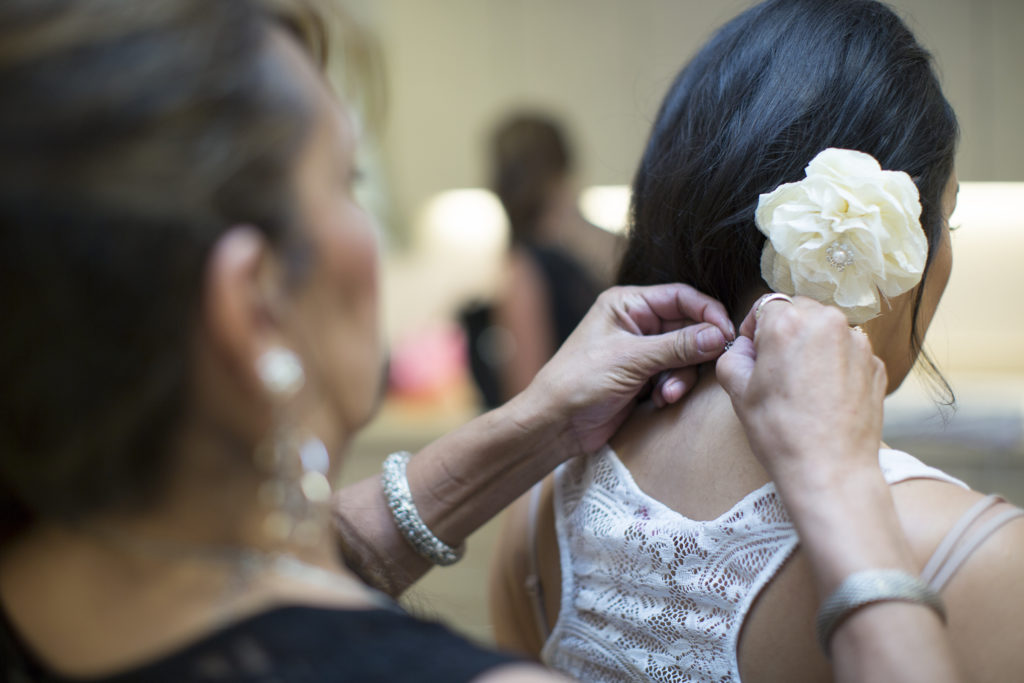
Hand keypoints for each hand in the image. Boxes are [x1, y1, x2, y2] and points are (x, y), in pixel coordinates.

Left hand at [524, 283, 733, 454]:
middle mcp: (636, 322)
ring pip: (684, 356)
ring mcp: (640, 351)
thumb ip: (677, 346)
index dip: (707, 313)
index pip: (680, 297)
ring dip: (681, 376)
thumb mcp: (631, 359)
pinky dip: (672, 388)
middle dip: (694, 352)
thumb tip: (719, 335)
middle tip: (705, 367)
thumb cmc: (579, 381)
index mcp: (627, 304)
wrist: (556, 424)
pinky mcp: (643, 377)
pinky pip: (674, 376)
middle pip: (688, 327)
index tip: (727, 333)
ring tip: (667, 393)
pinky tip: (659, 400)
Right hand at [716, 296, 886, 487]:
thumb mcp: (737, 391)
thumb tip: (745, 347)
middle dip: (787, 332)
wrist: (831, 470)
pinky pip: (848, 351)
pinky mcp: (876, 363)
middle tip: (777, 370)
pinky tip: (825, 395)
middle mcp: (828, 322)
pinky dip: (835, 364)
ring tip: (803, 386)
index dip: (754, 329)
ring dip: (813, 347)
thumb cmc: (781, 432)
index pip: (766, 305)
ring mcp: (858, 342)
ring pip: (826, 330)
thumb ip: (734, 355)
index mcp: (789, 323)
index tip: (754, 352)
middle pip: (800, 311)